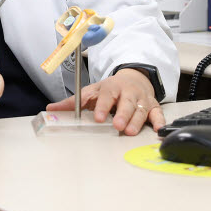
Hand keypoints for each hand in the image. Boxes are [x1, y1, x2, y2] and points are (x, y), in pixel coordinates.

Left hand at [45, 68, 164, 134]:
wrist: (133, 79)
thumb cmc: (109, 90)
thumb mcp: (91, 93)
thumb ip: (73, 103)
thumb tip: (50, 109)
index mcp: (111, 88)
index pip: (106, 96)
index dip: (103, 106)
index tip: (99, 117)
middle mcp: (127, 92)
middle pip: (126, 103)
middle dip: (122, 114)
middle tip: (117, 125)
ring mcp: (141, 99)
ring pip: (141, 109)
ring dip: (137, 120)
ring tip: (130, 131)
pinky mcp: (153, 106)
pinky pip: (157, 113)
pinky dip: (159, 121)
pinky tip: (159, 130)